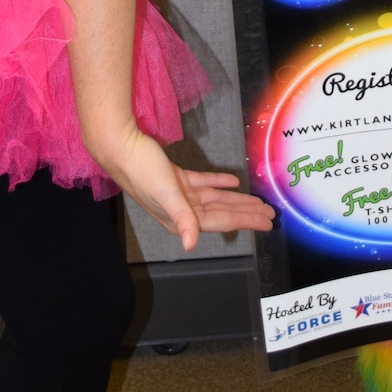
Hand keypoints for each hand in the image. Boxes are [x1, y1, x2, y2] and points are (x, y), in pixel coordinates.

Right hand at [93, 123, 274, 251]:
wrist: (120, 147)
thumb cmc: (141, 170)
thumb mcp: (165, 194)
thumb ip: (181, 218)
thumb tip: (190, 245)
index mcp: (181, 218)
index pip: (222, 221)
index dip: (246, 221)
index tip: (266, 223)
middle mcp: (182, 210)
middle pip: (223, 212)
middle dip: (247, 213)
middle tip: (270, 214)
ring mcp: (179, 194)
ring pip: (215, 199)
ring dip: (236, 199)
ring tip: (257, 201)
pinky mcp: (175, 178)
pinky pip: (203, 183)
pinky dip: (218, 183)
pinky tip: (232, 182)